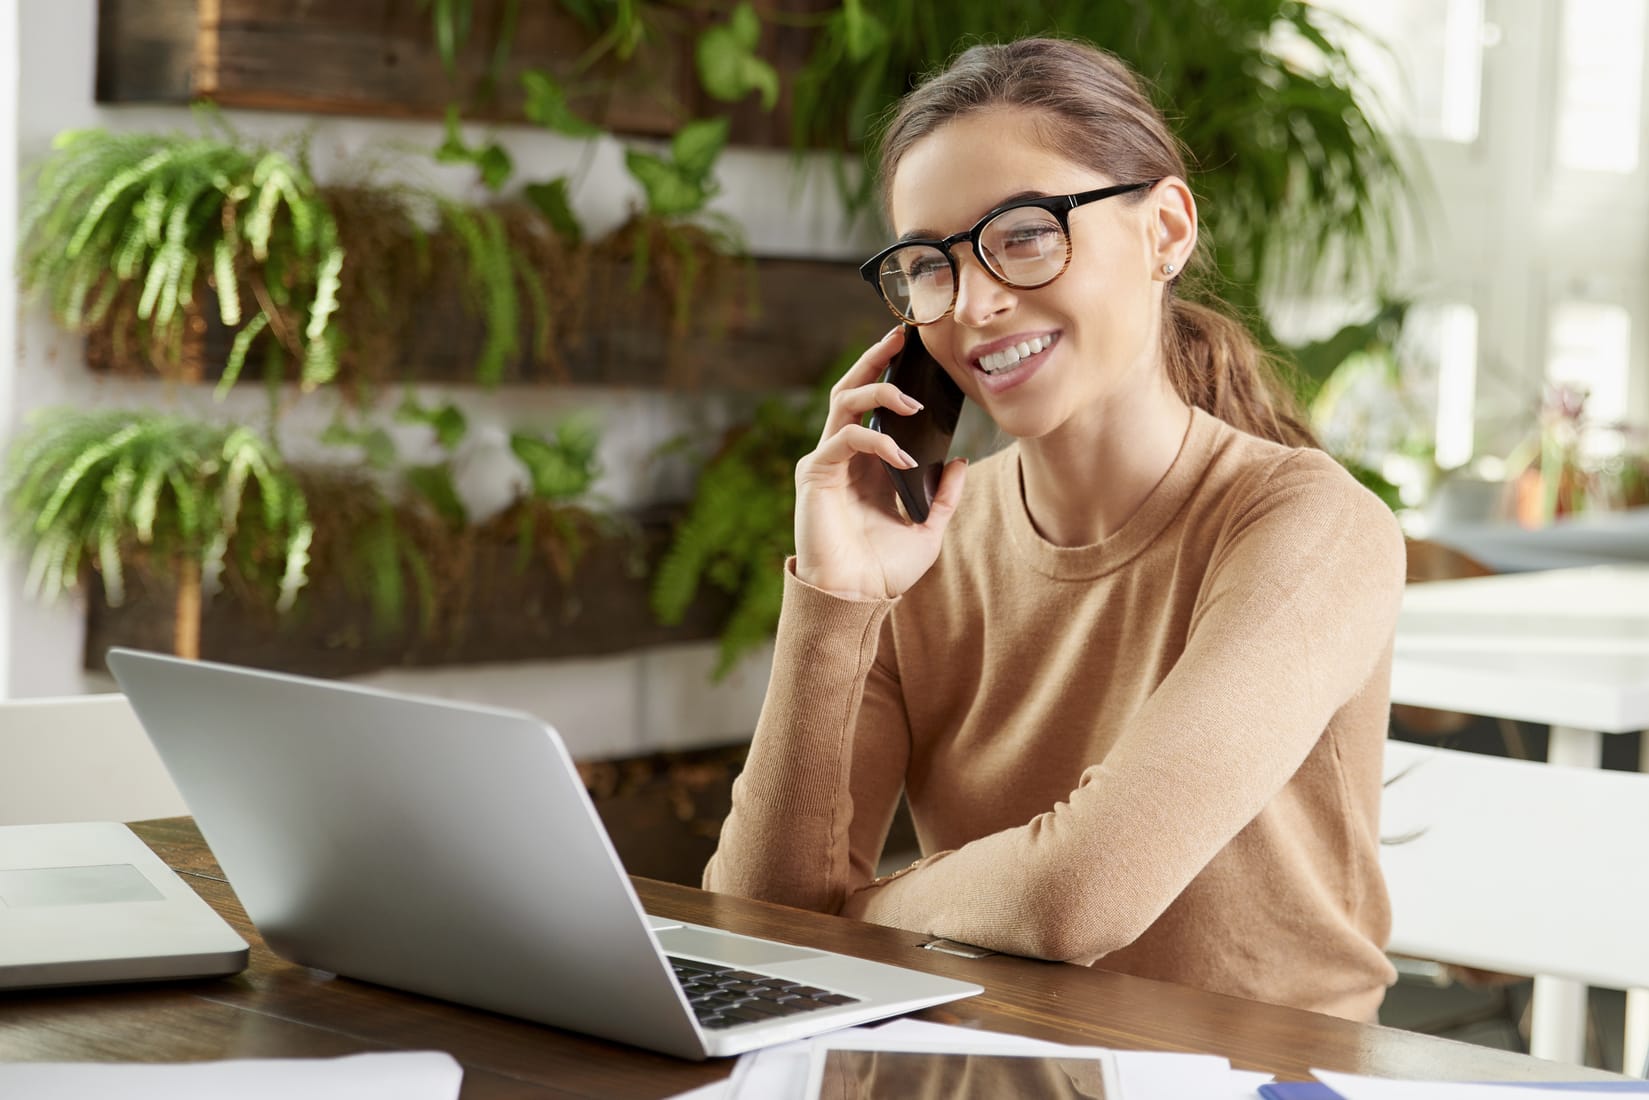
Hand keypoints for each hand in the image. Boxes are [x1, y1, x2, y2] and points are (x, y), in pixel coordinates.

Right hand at [794, 326, 967, 599]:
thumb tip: (960, 462)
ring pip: (842, 403)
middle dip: (874, 359)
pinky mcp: (816, 475)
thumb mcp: (927, 529)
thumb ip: (943, 496)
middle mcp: (843, 455)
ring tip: (911, 398)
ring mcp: (826, 462)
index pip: (873, 404)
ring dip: (877, 390)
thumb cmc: (884, 571)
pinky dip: (876, 441)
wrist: (856, 600)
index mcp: (866, 462)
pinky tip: (903, 457)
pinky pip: (845, 440)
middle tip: (900, 337)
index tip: (914, 349)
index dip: (889, 373)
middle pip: (851, 389)